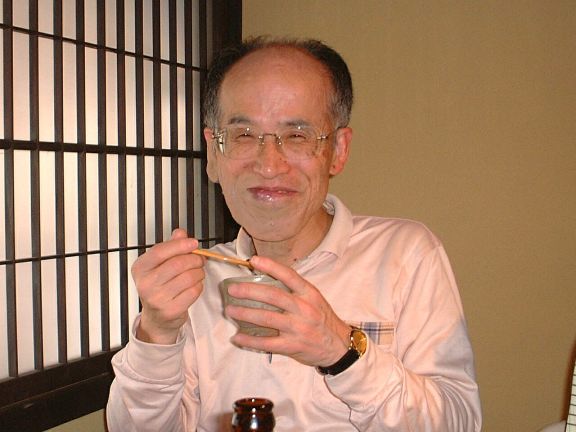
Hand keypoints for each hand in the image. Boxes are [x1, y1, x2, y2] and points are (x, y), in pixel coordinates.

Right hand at [133, 229, 204, 344]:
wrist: (157, 318)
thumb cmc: (159, 286)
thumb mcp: (160, 264)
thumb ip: (170, 247)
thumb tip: (180, 232)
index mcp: (140, 268)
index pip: (160, 251)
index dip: (180, 245)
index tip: (194, 243)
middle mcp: (145, 284)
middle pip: (178, 264)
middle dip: (195, 259)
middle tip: (200, 259)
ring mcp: (157, 299)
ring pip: (188, 277)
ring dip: (199, 272)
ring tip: (197, 272)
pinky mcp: (171, 310)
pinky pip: (193, 291)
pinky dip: (199, 286)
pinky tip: (194, 285)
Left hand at [225, 255, 350, 366]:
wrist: (339, 345)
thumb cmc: (322, 318)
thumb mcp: (314, 298)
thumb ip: (294, 290)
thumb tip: (265, 278)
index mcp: (309, 293)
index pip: (288, 275)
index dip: (270, 266)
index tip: (253, 260)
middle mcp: (304, 308)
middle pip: (273, 296)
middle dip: (249, 291)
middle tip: (232, 289)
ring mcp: (298, 328)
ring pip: (267, 318)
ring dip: (245, 314)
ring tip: (230, 310)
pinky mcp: (293, 346)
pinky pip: (267, 343)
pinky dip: (249, 341)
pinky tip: (237, 337)